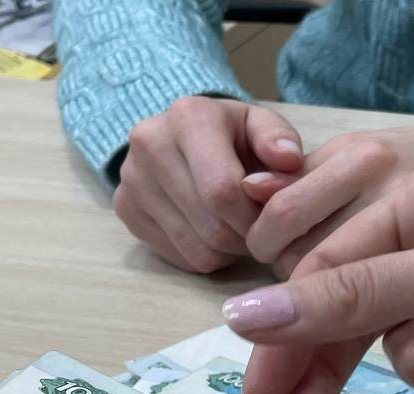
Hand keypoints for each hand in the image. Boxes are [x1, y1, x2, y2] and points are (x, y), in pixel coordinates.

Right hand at [113, 97, 303, 272]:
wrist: (183, 135)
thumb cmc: (234, 136)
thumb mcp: (263, 127)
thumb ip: (281, 141)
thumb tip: (289, 160)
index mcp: (189, 117)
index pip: (223, 191)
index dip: (256, 218)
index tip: (273, 220)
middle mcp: (150, 143)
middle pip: (212, 226)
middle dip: (246, 238)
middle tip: (261, 230)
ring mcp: (131, 178)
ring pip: (197, 249)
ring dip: (229, 251)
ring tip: (239, 229)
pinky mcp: (124, 207)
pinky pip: (178, 257)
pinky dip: (205, 255)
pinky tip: (213, 232)